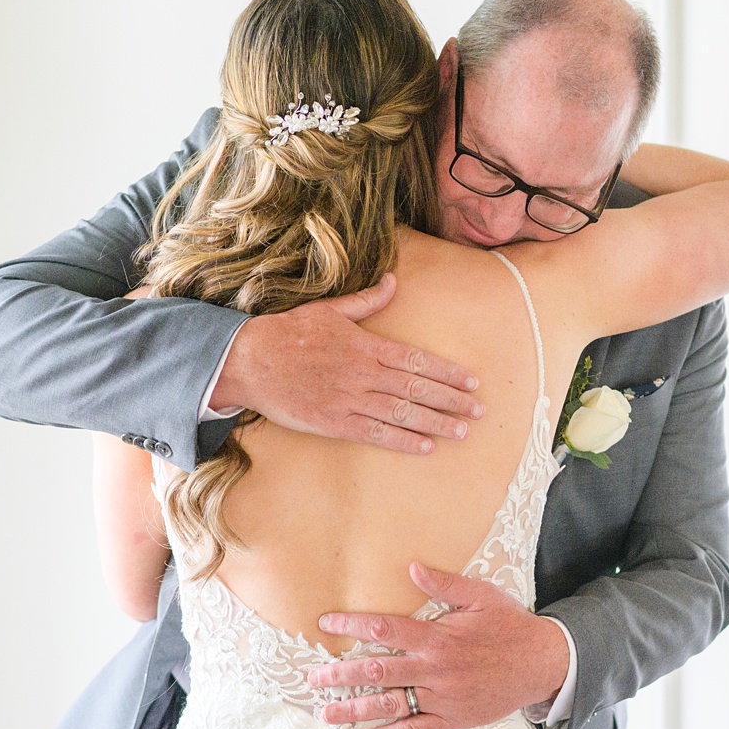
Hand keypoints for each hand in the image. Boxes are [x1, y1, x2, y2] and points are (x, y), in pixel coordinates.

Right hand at [208, 274, 483, 454]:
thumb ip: (366, 300)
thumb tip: (393, 281)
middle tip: (478, 412)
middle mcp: (363, 373)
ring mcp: (349, 399)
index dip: (447, 373)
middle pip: (417, 389)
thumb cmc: (288, 332)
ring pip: (401, 413)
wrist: (249, 360)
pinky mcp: (332, 422)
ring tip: (461, 433)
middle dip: (451, 401)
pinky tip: (424, 447)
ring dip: (435, 424)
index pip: (417, 360)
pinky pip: (374, 434)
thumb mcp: (329, 309)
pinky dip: (401, 441)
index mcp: (365, 345)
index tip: (471, 382)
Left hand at [306, 562, 569, 728]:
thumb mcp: (481, 595)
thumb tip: (411, 568)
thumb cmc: (510, 626)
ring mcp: (442, 696)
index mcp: (437, 636)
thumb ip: (444, 584)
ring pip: (390, 704)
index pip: (385, 628)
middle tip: (314, 677)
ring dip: (355, 708)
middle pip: (378, 670)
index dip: (353, 624)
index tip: (327, 623)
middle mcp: (435, 668)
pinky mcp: (451, 718)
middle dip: (342, 673)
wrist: (544, 663)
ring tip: (326, 711)